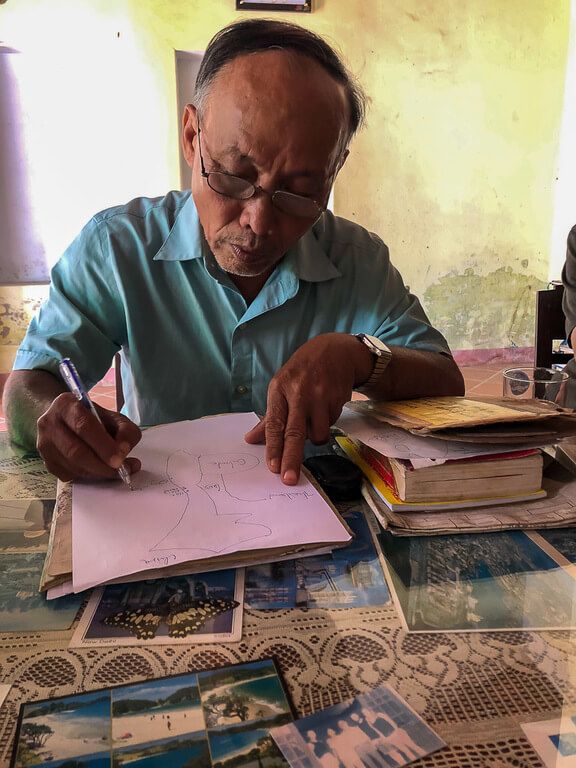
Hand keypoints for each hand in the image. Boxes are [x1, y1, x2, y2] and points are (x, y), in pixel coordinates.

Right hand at [36, 393, 141, 481]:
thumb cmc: (93, 418)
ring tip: (116, 471)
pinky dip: (89, 477)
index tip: (120, 458)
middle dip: (102, 465)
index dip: (103, 445)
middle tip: (121, 470)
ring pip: (73, 466)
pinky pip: (70, 475)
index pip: (83, 426)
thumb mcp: (113, 417)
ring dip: (98, 473)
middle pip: (75, 451)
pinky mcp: (47, 463)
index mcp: (65, 405)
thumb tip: (124, 451)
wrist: (67, 420)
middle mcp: (48, 424)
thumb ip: (125, 430)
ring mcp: (44, 445)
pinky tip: (100, 471)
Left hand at [244, 333, 371, 484]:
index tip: (272, 467)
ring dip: (314, 436)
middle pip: (295, 433)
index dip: (274, 447)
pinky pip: (330, 424)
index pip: (275, 424)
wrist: (334, 352)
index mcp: (279, 389)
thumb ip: (269, 418)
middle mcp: (299, 393)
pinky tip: (325, 407)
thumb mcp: (281, 387)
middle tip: (288, 478)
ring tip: (313, 419)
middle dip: (291, 458)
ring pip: (317, 433)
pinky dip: (326, 423)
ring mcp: (320, 396)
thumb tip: (251, 440)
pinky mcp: (337, 399)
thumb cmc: (302, 373)